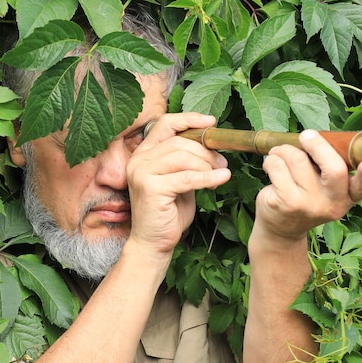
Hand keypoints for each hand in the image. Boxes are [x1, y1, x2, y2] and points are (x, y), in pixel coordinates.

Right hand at [126, 113, 230, 256]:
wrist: (154, 243)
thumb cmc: (169, 213)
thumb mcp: (180, 180)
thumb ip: (188, 161)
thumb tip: (212, 145)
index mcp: (144, 153)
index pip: (166, 124)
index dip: (189, 119)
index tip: (211, 122)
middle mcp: (139, 160)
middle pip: (180, 141)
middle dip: (206, 150)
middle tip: (222, 163)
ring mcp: (142, 173)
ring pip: (184, 157)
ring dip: (208, 164)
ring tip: (220, 174)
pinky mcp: (151, 188)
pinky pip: (186, 177)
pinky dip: (207, 177)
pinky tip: (222, 179)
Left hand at [253, 129, 361, 242]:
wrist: (281, 229)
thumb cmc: (304, 198)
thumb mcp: (323, 189)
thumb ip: (326, 168)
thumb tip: (315, 137)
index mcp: (347, 197)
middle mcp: (331, 203)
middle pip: (333, 168)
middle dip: (317, 145)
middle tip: (306, 135)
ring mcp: (308, 205)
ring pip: (297, 159)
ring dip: (284, 150)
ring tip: (280, 154)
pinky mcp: (285, 202)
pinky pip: (277, 166)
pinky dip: (271, 160)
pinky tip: (271, 167)